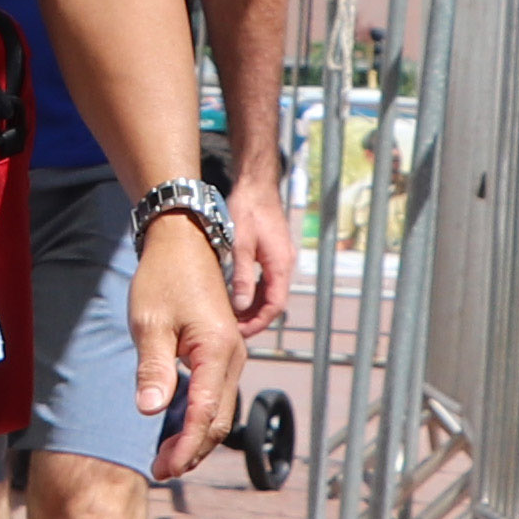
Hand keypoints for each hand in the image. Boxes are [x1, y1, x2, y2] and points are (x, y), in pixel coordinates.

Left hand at [128, 212, 244, 488]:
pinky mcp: (222, 352)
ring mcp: (231, 354)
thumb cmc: (164, 278)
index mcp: (217, 351)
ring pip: (220, 409)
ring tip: (167, 457)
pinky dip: (199, 416)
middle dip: (192, 449)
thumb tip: (152, 410)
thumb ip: (153, 368)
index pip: (205, 414)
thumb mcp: (150, 323)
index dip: (185, 446)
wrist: (183, 242)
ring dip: (197, 436)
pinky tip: (176, 427)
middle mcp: (233, 356)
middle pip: (219, 419)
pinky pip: (216, 394)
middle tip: (161, 470)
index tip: (163, 468)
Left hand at [224, 164, 293, 336]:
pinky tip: (237, 296)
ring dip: (254, 307)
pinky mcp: (275, 254)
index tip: (241, 333)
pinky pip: (267, 281)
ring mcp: (281, 259)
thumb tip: (240, 306)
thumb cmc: (247, 210)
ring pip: (271, 293)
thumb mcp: (240, 244)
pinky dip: (255, 293)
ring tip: (232, 317)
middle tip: (233, 330)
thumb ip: (241, 276)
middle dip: (255, 318)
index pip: (275, 306)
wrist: (256, 185)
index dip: (259, 322)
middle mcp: (285, 265)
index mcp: (280, 265)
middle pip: (274, 302)